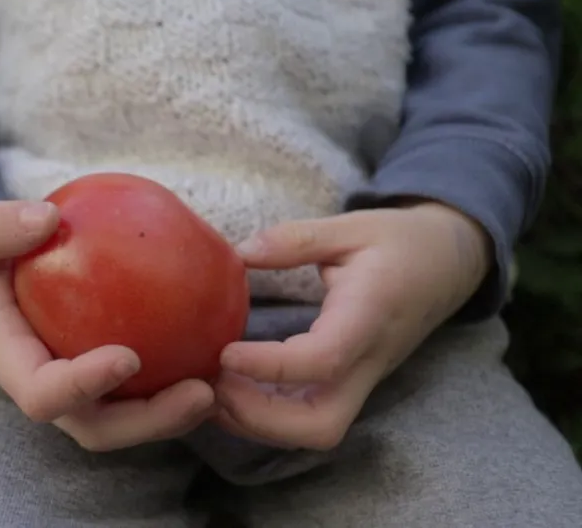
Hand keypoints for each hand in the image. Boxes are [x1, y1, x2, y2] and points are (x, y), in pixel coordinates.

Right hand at [0, 200, 214, 451]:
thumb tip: (48, 216)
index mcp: (6, 359)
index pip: (43, 395)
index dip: (84, 387)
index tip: (128, 356)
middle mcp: (41, 381)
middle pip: (96, 426)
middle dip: (150, 423)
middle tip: (203, 393)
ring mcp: (67, 382)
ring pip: (121, 416)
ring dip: (172, 412)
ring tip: (221, 382)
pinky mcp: (88, 368)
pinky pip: (133, 386)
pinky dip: (172, 376)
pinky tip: (212, 344)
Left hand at [214, 200, 491, 449]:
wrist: (447, 266)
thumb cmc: (399, 243)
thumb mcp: (352, 226)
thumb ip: (295, 240)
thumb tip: (239, 253)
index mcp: (370, 316)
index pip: (324, 359)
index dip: (270, 365)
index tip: (224, 353)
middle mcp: (368, 361)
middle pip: (321, 425)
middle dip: (260, 419)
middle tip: (213, 383)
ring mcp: (362, 380)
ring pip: (314, 432)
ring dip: (257, 423)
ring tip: (211, 387)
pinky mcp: (350, 385)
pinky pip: (308, 419)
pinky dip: (264, 416)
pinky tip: (230, 388)